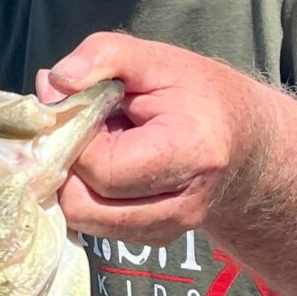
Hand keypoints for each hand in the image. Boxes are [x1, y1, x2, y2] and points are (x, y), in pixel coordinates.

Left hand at [38, 33, 270, 244]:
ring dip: (73, 184)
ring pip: (85, 222)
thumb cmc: (196, 94)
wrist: (243, 139)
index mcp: (190, 152)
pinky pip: (97, 228)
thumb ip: (103, 56)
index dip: (73, 138)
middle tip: (77, 131)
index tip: (76, 108)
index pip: (101, 167)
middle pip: (85, 206)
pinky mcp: (155, 239)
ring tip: (96, 147)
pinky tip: (105, 166)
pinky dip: (86, 198)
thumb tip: (53, 83)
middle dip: (66, 166)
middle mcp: (183, 204)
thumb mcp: (153, 58)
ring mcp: (170, 229)